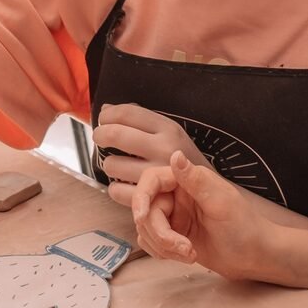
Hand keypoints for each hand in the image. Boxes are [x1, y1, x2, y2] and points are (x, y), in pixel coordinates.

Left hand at [91, 103, 208, 206]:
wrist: (207, 190)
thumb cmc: (181, 158)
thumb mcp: (169, 131)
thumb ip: (139, 118)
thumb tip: (105, 110)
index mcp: (168, 128)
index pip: (127, 113)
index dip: (108, 115)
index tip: (104, 120)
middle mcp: (164, 148)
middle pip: (114, 135)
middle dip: (100, 135)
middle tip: (100, 138)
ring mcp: (157, 174)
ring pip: (111, 164)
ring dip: (108, 164)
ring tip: (118, 164)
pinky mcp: (152, 198)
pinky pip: (116, 190)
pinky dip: (114, 188)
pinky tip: (123, 183)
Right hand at [131, 151, 274, 281]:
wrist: (255, 257)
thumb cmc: (245, 228)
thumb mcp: (221, 203)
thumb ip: (195, 180)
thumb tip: (175, 154)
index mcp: (187, 181)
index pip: (151, 180)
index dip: (140, 197)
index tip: (141, 217)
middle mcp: (177, 197)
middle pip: (146, 210)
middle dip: (160, 233)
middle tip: (183, 247)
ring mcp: (174, 218)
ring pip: (146, 229)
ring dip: (163, 246)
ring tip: (190, 254)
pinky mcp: (173, 237)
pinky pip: (151, 243)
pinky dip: (162, 253)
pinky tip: (185, 257)